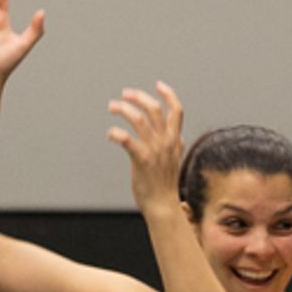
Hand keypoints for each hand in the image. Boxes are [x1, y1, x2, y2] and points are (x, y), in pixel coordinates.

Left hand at [106, 83, 185, 217]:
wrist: (162, 206)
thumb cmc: (165, 185)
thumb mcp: (175, 161)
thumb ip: (177, 146)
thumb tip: (180, 139)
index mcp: (175, 140)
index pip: (176, 110)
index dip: (168, 94)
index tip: (158, 85)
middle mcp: (166, 142)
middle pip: (154, 108)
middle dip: (138, 96)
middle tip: (125, 94)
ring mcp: (154, 150)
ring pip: (138, 118)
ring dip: (123, 108)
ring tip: (113, 107)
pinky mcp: (141, 159)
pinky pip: (126, 138)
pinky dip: (115, 132)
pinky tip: (110, 134)